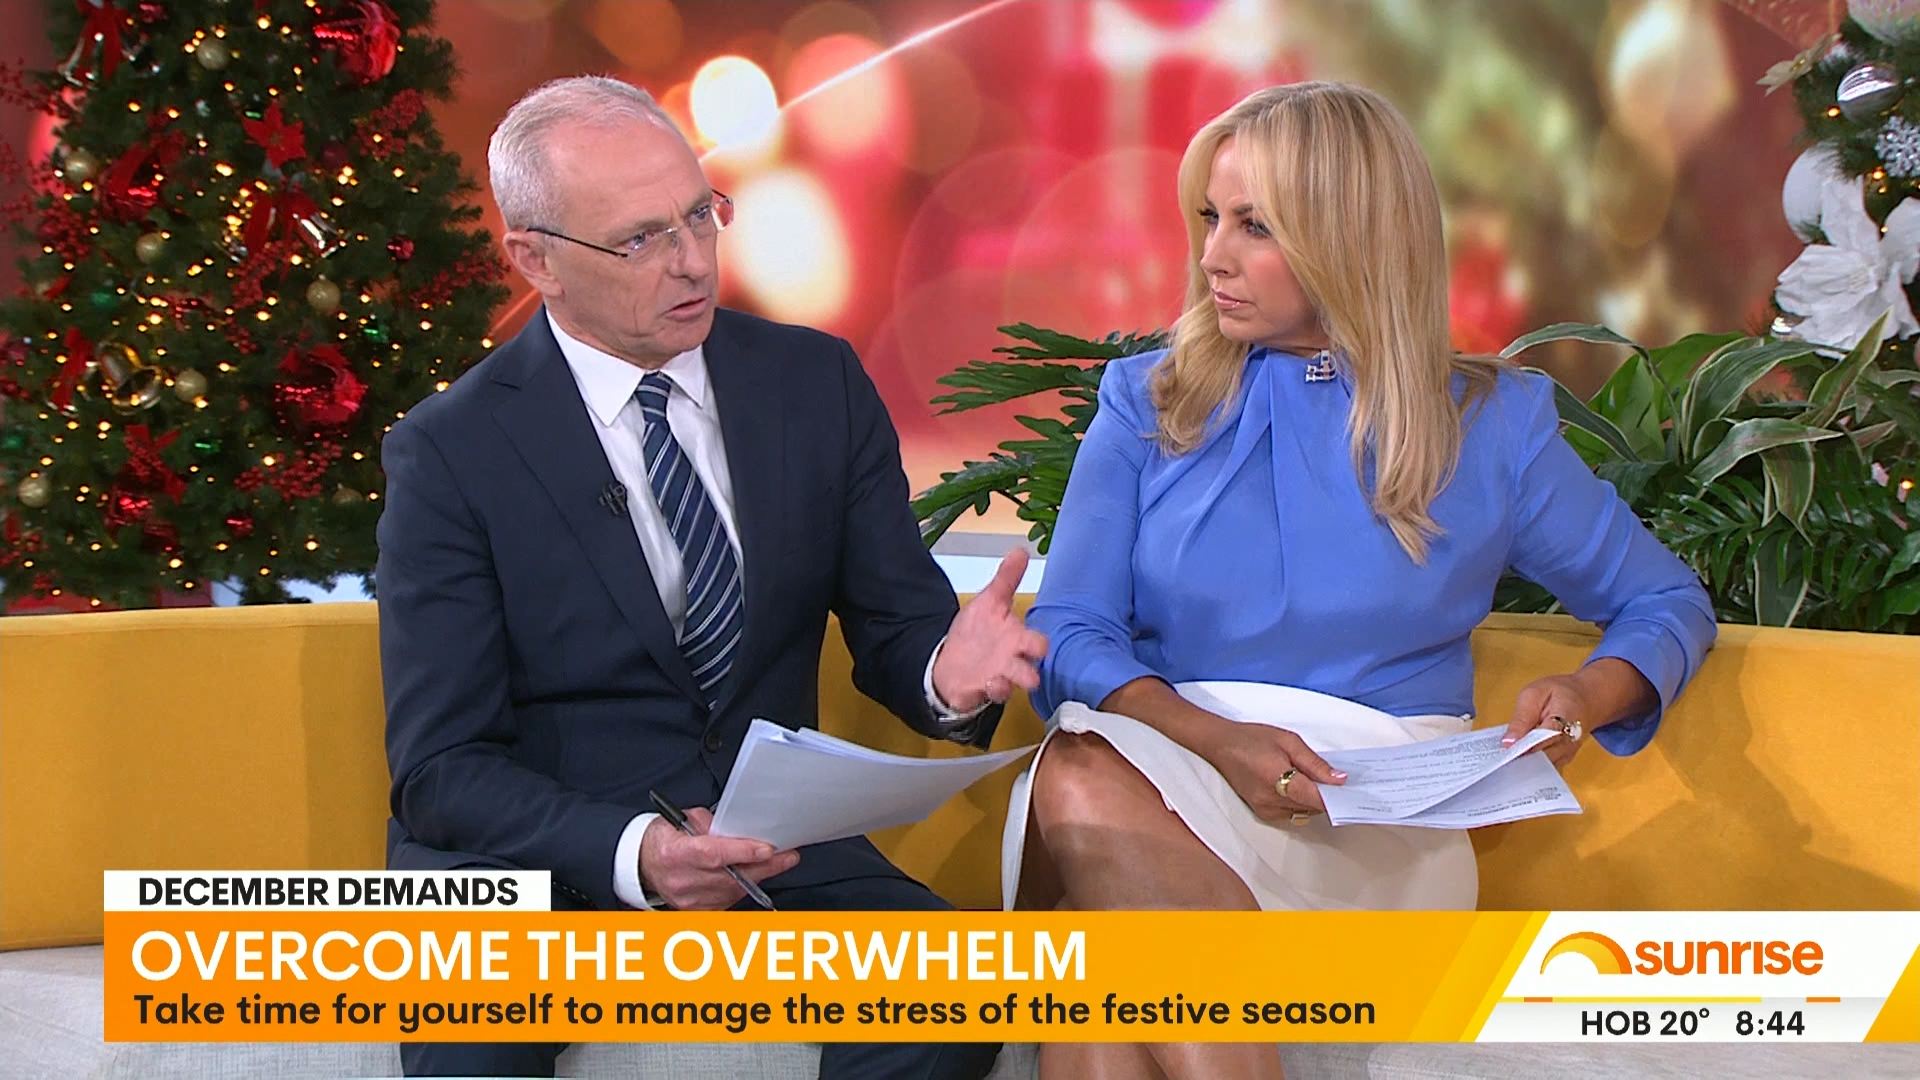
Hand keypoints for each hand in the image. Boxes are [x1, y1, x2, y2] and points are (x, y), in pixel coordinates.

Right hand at [638, 808, 798, 909]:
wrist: (642, 865)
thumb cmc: (661, 841)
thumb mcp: (681, 820)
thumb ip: (710, 824)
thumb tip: (736, 828)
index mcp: (675, 853)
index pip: (714, 855)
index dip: (743, 853)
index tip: (767, 849)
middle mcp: (682, 880)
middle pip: (731, 877)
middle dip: (764, 867)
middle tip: (788, 856)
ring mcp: (690, 900)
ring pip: (734, 891)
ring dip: (758, 877)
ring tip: (775, 863)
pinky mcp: (697, 911)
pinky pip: (728, 901)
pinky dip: (742, 888)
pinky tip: (751, 877)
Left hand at [931, 548, 1049, 711]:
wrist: (953, 662)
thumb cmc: (977, 634)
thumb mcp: (990, 602)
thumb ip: (1006, 579)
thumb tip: (1019, 551)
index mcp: (1016, 638)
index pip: (1039, 643)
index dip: (1039, 643)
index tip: (1037, 642)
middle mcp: (1013, 659)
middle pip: (1034, 666)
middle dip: (1031, 664)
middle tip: (1024, 658)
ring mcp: (1001, 675)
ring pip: (1018, 682)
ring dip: (1014, 679)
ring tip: (1002, 674)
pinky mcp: (984, 689)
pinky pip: (996, 693)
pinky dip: (994, 688)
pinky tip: (987, 682)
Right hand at [1198, 721, 1346, 822]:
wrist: (1220, 745)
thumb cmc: (1251, 738)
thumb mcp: (1289, 741)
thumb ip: (1315, 763)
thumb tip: (1339, 779)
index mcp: (1277, 779)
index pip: (1316, 799)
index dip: (1337, 798)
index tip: (1352, 791)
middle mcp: (1270, 801)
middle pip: (1312, 808)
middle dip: (1326, 795)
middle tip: (1335, 778)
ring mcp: (1265, 810)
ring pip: (1304, 812)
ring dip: (1313, 799)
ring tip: (1311, 777)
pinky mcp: (1262, 813)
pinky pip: (1292, 813)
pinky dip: (1300, 802)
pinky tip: (1297, 785)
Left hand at [1502, 674, 1589, 768]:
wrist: (1585, 700)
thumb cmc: (1559, 694)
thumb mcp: (1534, 693)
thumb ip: (1522, 717)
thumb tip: (1508, 742)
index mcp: (1566, 719)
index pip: (1545, 738)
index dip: (1524, 746)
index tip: (1507, 750)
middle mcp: (1570, 741)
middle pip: (1542, 759)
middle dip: (1520, 759)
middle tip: (1500, 757)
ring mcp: (1567, 753)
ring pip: (1542, 768)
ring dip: (1523, 764)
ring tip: (1507, 758)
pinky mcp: (1562, 760)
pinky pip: (1544, 768)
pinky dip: (1529, 765)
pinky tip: (1517, 759)